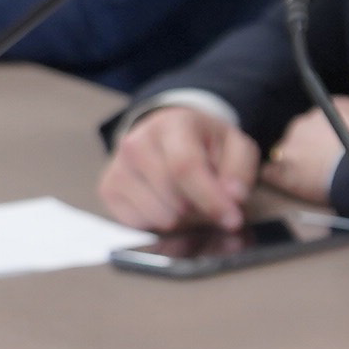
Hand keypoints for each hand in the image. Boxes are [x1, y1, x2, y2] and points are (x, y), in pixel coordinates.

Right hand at [99, 104, 262, 232]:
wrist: (168, 135)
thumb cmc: (205, 143)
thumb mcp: (235, 146)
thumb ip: (240, 170)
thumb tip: (234, 197)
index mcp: (172, 125)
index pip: (185, 167)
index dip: (211, 199)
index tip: (233, 220)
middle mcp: (136, 143)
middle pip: (173, 198)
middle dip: (202, 211)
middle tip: (214, 205)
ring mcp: (117, 166)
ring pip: (157, 216)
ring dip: (183, 220)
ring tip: (190, 200)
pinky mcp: (108, 189)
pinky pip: (139, 224)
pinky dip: (160, 223)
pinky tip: (168, 205)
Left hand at [261, 97, 348, 206]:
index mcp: (331, 107)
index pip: (320, 121)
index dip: (325, 138)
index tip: (332, 150)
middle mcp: (308, 121)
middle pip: (301, 135)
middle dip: (309, 149)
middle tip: (324, 167)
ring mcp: (293, 144)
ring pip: (286, 153)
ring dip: (296, 164)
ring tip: (311, 180)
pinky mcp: (284, 170)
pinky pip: (271, 173)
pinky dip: (277, 179)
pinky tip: (286, 186)